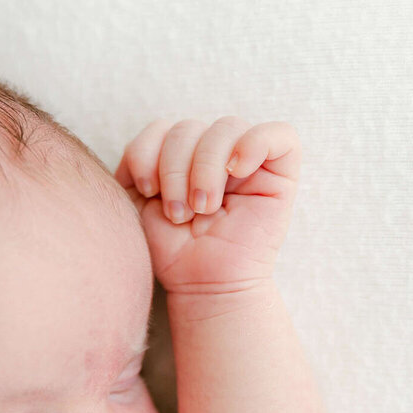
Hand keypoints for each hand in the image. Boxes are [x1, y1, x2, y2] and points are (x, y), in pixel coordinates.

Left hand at [114, 117, 299, 295]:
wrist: (204, 285)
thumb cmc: (173, 249)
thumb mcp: (137, 204)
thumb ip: (133, 167)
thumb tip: (139, 147)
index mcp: (180, 155)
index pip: (161, 127)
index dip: (147, 153)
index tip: (147, 191)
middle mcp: (213, 152)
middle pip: (189, 127)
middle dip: (175, 171)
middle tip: (179, 213)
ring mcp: (247, 159)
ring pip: (225, 127)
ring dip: (206, 168)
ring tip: (203, 209)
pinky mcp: (280, 172)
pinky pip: (279, 134)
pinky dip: (254, 144)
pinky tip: (237, 171)